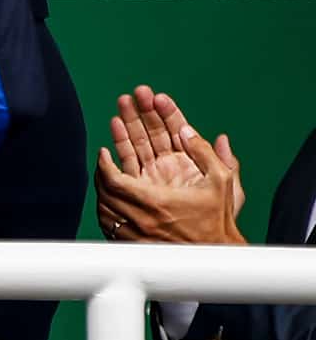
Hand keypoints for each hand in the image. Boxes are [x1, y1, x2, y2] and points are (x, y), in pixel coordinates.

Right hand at [94, 85, 245, 243]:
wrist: (200, 246)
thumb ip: (221, 159)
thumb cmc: (216, 220)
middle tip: (136, 93)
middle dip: (143, 111)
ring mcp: (151, 177)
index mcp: (188, 162)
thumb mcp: (226, 186)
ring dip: (129, 124)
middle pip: (152, 133)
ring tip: (122, 104)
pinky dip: (117, 147)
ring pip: (136, 145)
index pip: (175, 130)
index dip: (167, 112)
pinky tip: (113, 133)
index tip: (158, 96)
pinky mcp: (136, 189)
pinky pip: (124, 165)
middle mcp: (167, 167)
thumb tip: (217, 136)